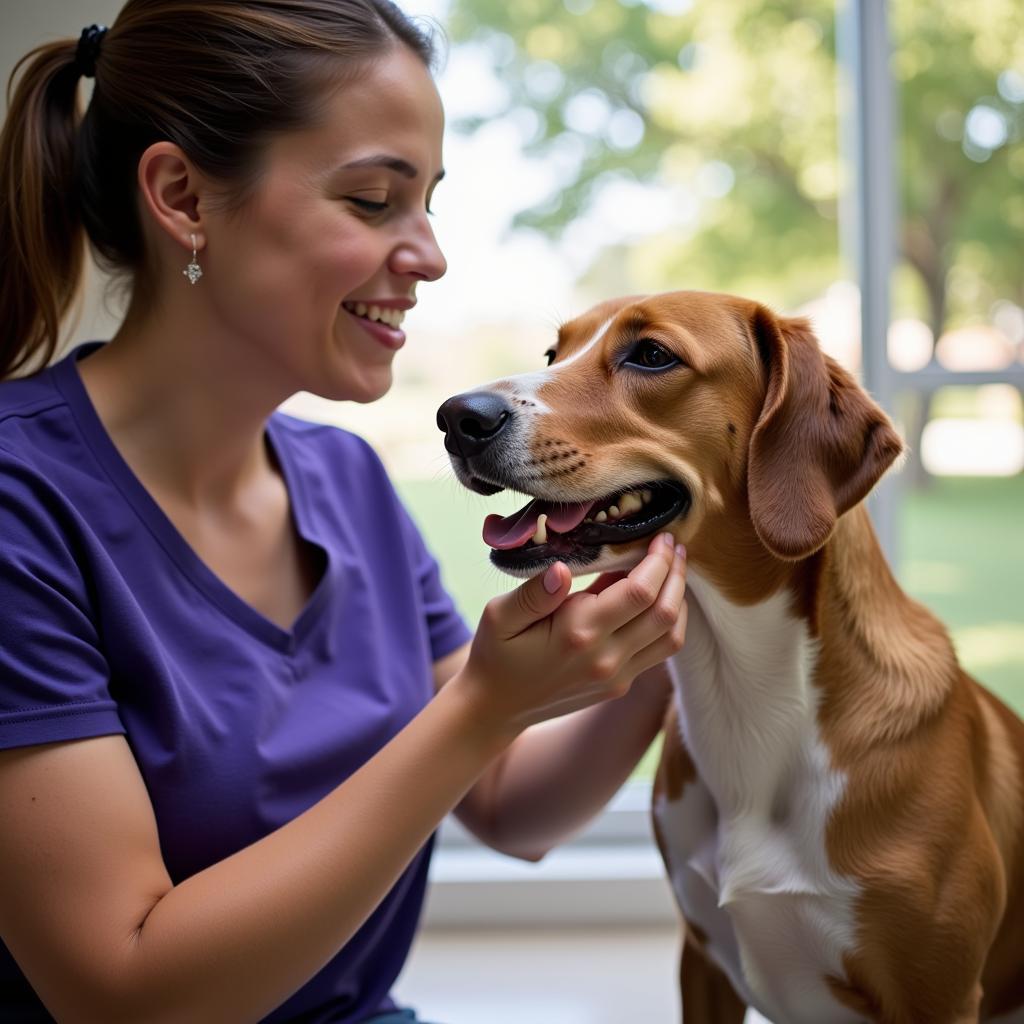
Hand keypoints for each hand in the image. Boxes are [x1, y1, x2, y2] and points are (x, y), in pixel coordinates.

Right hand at [451, 533, 686, 741]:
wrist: (496, 707)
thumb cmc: (496, 653)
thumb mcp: (499, 615)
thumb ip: (534, 593)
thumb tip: (562, 569)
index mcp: (577, 633)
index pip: (638, 592)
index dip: (658, 561)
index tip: (661, 537)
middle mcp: (605, 658)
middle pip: (665, 613)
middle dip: (675, 574)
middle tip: (674, 547)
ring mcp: (616, 677)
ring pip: (672, 637)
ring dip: (679, 601)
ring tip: (674, 571)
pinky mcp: (619, 686)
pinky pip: (660, 652)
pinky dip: (669, 623)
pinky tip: (659, 601)